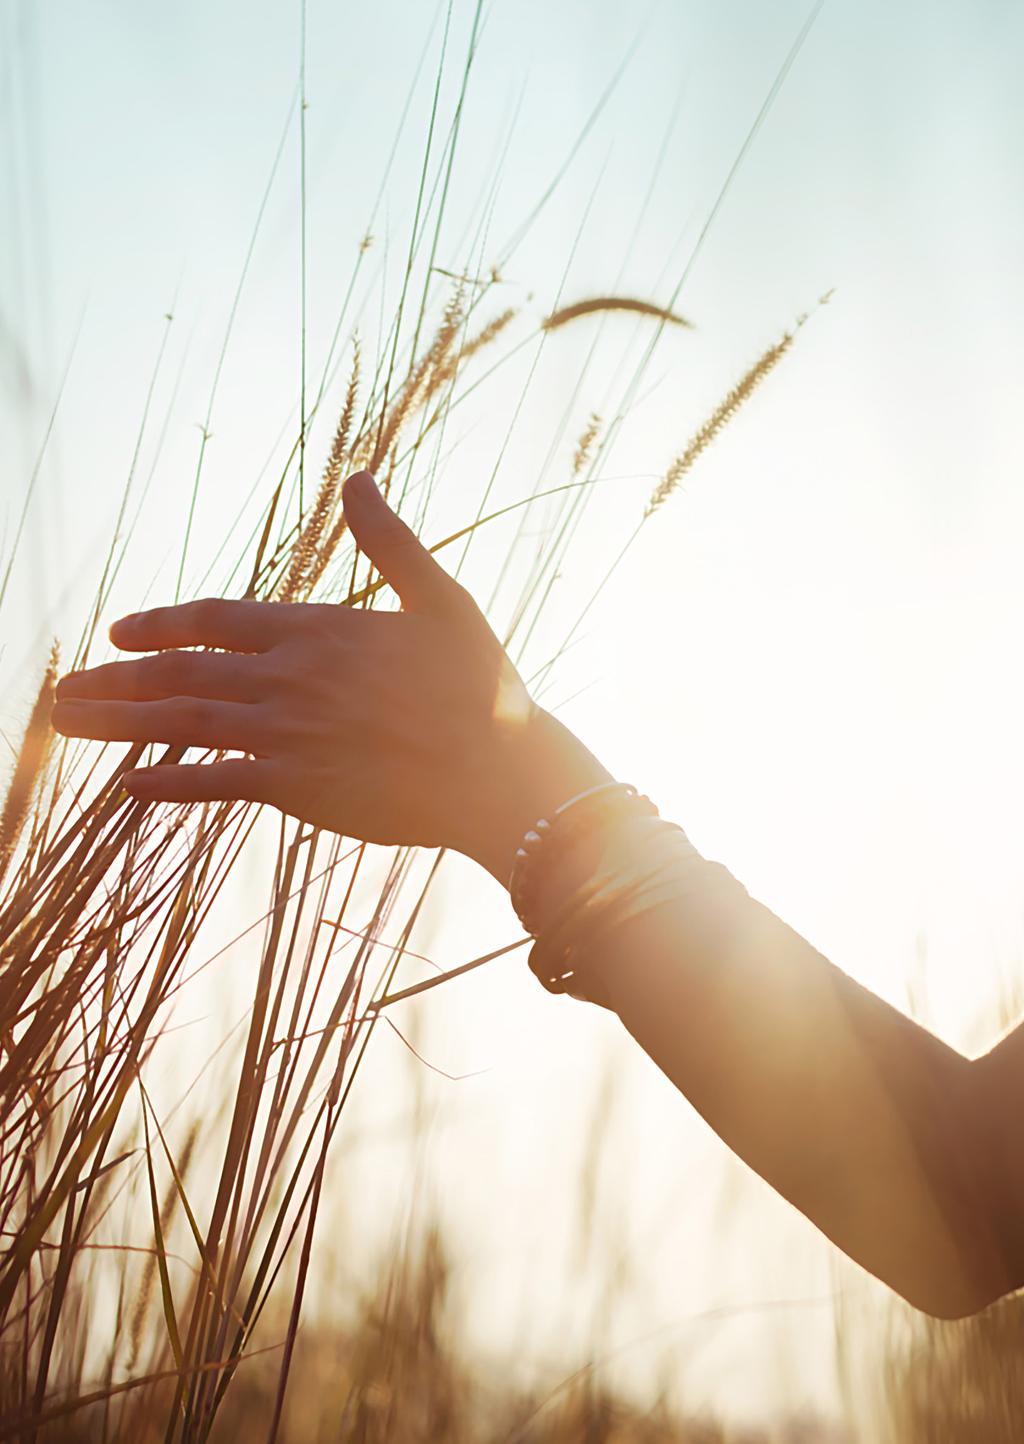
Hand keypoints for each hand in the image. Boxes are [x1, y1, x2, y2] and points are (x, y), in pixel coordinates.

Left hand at [54, 472, 608, 881]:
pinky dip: (168, 783)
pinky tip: (129, 785)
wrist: (501, 772)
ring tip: (64, 721)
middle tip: (62, 688)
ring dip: (116, 722)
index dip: (160, 623)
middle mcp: (288, 678)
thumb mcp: (442, 599)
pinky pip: (212, 783)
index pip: (216, 619)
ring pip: (180, 722)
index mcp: (318, 629)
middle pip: (180, 672)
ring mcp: (285, 735)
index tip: (118, 632)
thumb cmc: (482, 687)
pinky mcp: (294, 790)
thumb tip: (358, 479)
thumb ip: (391, 543)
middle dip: (115, 678)